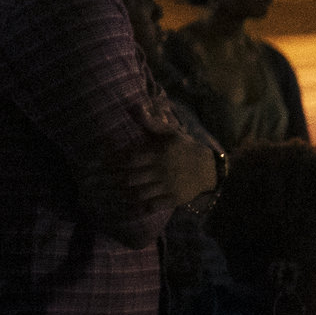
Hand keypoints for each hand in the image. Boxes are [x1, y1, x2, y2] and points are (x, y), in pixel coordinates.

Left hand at [99, 128, 214, 219]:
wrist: (210, 168)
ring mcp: (168, 186)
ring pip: (140, 194)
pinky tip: (135, 205)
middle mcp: (162, 171)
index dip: (115, 163)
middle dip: (116, 180)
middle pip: (131, 179)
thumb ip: (151, 123)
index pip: (130, 160)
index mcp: (159, 154)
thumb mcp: (171, 133)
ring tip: (118, 192)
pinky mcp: (174, 198)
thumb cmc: (186, 148)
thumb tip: (134, 107)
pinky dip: (141, 207)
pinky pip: (153, 206)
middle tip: (107, 180)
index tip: (104, 164)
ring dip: (126, 194)